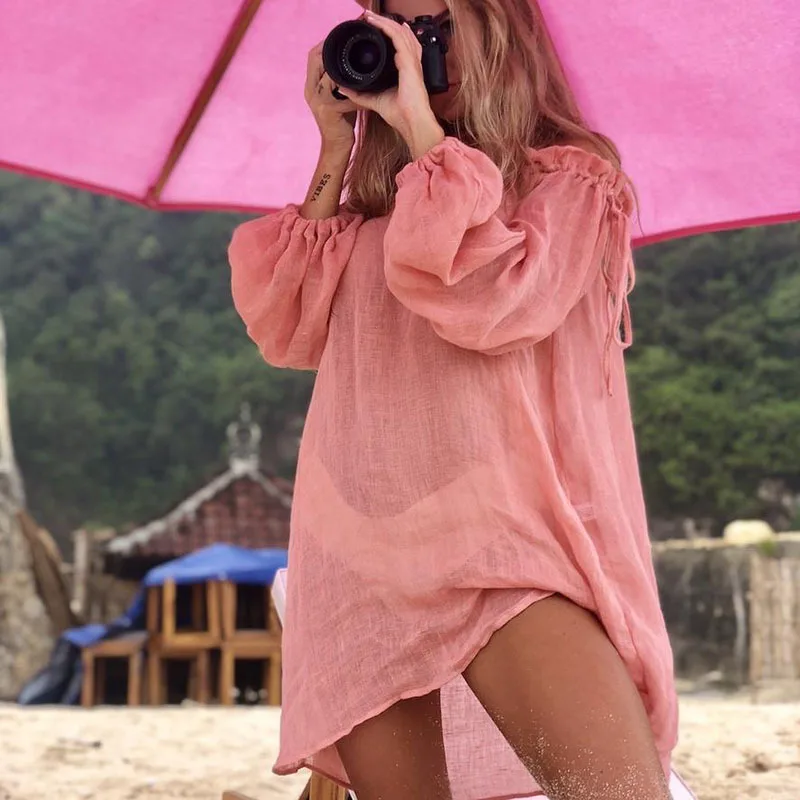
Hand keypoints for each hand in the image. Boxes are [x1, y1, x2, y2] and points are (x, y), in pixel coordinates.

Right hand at [304, 43, 358, 152]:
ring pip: (328, 74)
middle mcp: (311, 90)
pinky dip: (356, 91)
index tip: (341, 36)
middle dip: (332, 48)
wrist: (337, 146)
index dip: (325, 43)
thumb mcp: (337, 95)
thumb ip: (340, 79)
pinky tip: (367, 87)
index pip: (313, 56)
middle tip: (351, 43)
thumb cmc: (341, 120)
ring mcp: (318, 101)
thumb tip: (357, 60)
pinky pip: (343, 95)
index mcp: (311, 84)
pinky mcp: (329, 111)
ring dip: (343, 67)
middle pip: (316, 59)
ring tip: (359, 62)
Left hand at [337, 12, 444, 158]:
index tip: (376, 28)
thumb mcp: (375, 100)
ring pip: (400, 32)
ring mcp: (411, 61)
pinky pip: (399, 38)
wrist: (411, 122)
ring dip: (385, 22)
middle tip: (370, 17)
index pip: (401, 45)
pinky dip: (388, 28)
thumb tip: (342, 88)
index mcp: (406, 70)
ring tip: (371, 16)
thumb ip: (359, 94)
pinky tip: (378, 23)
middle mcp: (411, 63)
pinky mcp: (409, 63)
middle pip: (401, 35)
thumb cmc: (400, 114)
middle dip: (386, 23)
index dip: (390, 34)